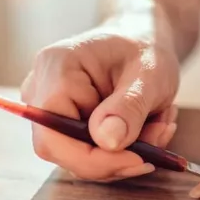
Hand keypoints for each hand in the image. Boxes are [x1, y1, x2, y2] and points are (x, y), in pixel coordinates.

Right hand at [21, 17, 179, 181]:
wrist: (140, 39)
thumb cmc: (144, 49)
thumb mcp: (151, 74)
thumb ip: (129, 107)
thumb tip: (108, 143)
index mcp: (56, 68)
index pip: (54, 136)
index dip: (94, 159)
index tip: (139, 160)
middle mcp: (39, 91)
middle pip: (63, 152)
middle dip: (115, 159)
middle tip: (157, 143)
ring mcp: (47, 111)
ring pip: (79, 158)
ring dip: (126, 154)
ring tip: (160, 124)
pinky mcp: (61, 126)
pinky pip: (87, 154)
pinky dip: (122, 151)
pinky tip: (147, 127)